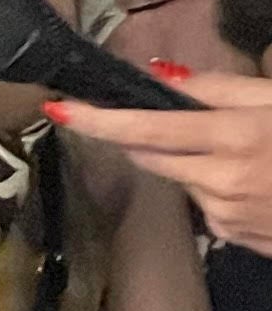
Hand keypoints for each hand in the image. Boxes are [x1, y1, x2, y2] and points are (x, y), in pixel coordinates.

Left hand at [44, 76, 271, 255]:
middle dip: (147, 138)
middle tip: (176, 122)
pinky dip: (217, 189)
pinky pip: (206, 206)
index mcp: (234, 138)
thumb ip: (218, 88)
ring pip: (180, 181)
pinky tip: (257, 184)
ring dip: (193, 165)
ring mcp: (226, 215)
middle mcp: (221, 180)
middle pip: (151, 157)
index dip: (97, 121)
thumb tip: (159, 73)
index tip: (58, 109)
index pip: (145, 129)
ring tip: (248, 155)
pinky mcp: (234, 237)